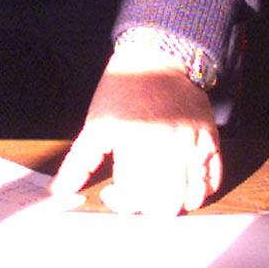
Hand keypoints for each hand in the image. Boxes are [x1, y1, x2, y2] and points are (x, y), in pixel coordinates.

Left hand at [50, 41, 220, 215]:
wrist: (156, 57)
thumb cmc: (121, 92)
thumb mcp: (95, 126)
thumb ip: (78, 164)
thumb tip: (57, 193)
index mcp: (136, 144)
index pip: (134, 197)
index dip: (120, 203)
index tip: (111, 193)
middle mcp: (170, 146)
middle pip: (166, 205)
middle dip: (147, 209)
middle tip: (135, 196)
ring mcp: (194, 143)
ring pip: (191, 196)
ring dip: (173, 204)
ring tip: (157, 192)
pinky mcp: (210, 139)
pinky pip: (212, 180)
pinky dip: (199, 191)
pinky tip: (182, 188)